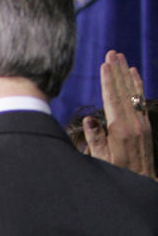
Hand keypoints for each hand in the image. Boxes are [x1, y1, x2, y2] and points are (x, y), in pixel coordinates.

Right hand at [83, 50, 154, 179]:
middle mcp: (134, 123)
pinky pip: (141, 98)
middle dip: (118, 71)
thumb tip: (90, 119)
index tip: (104, 64)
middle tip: (112, 52)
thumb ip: (96, 140)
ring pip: (134, 92)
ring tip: (121, 57)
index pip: (113, 100)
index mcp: (121, 131)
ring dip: (127, 73)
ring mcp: (142, 122)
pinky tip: (134, 73)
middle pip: (125, 91)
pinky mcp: (145, 125)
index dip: (108, 81)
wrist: (144, 184)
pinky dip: (137, 84)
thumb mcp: (103, 162)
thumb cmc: (118, 175)